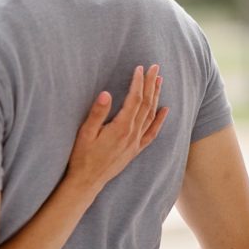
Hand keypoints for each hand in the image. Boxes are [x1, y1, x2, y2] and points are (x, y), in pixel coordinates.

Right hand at [67, 65, 168, 196]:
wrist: (87, 180)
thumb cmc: (83, 155)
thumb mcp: (86, 132)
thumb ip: (97, 113)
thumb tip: (107, 93)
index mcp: (121, 127)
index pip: (134, 99)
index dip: (138, 82)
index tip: (140, 68)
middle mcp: (132, 134)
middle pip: (146, 104)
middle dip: (151, 84)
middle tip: (155, 67)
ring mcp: (136, 142)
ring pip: (151, 115)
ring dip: (156, 97)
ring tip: (159, 81)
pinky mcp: (135, 149)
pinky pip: (152, 132)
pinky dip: (160, 120)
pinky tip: (165, 110)